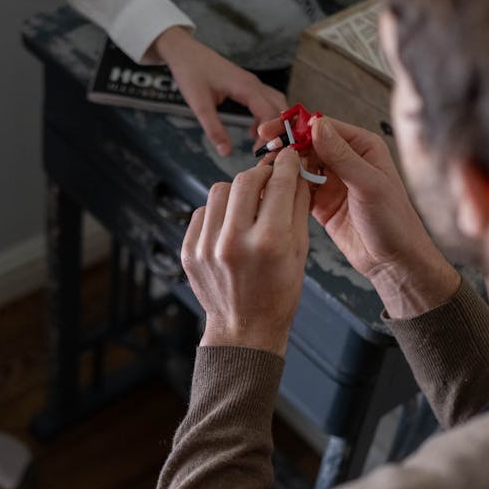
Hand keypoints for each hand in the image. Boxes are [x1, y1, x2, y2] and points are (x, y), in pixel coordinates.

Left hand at [152, 27, 285, 155]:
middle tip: (269, 152)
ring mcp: (252, 83)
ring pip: (276, 104)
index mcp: (246, 88)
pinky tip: (253, 132)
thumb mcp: (199, 105)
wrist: (184, 52)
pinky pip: (266, 102)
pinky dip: (266, 118)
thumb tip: (225, 152)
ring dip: (275, 123)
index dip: (270, 135)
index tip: (261, 152)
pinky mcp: (247, 85)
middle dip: (279, 130)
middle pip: (280, 108)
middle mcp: (254, 84)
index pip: (270, 114)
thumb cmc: (191, 73)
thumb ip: (214, 129)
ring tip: (264, 144)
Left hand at [181, 147, 309, 355]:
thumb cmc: (278, 293)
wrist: (244, 330)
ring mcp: (207, 247)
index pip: (278, 184)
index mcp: (269, 242)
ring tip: (247, 208)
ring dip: (237, 193)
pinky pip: (203, 212)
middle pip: (244, 180)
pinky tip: (230, 227)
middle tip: (268, 179)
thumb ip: (297, 208)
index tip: (286, 157)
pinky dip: (218, 213)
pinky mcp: (189, 251)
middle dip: (260, 174)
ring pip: (219, 191)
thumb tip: (295, 171)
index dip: (285, 164)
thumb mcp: (299, 252)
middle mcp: (234, 242)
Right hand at [264, 113, 458, 318]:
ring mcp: (332, 182)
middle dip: (285, 146)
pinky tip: (272, 189)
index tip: (274, 130)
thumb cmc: (394, 222)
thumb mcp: (368, 184)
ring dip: (283, 167)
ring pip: (299, 166)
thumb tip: (317, 125)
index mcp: (362, 147)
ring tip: (264, 171)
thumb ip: (342, 155)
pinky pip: (298, 189)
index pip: (323, 127)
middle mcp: (346, 161)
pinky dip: (285, 188)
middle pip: (307, 144)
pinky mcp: (321, 203)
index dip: (296, 126)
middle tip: (264, 150)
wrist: (393, 261)